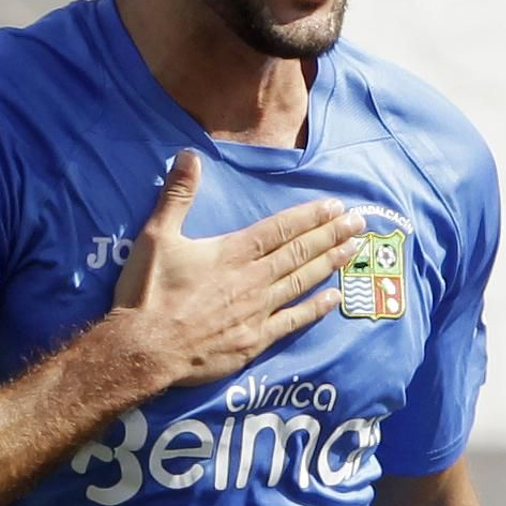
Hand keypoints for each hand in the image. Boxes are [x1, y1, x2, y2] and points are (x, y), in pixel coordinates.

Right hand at [111, 151, 364, 391]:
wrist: (145, 349)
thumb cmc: (148, 293)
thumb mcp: (156, 237)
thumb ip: (177, 196)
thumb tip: (188, 155)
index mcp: (232, 253)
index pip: (280, 229)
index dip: (310, 216)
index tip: (335, 206)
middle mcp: (252, 279)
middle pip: (300, 252)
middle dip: (332, 235)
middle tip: (359, 222)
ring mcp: (257, 311)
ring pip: (302, 282)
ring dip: (330, 264)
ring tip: (355, 249)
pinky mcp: (254, 340)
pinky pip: (293, 322)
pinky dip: (315, 309)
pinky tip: (335, 298)